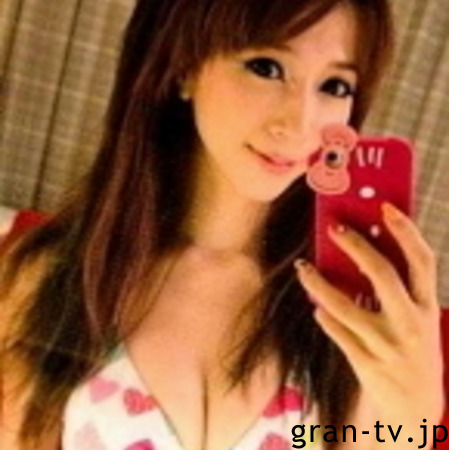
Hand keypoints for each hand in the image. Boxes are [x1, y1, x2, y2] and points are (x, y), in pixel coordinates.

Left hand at [295, 203, 444, 442]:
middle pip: (381, 275)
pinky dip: (325, 317)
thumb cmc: (415, 354)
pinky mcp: (367, 363)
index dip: (406, 231)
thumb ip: (400, 292)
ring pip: (346, 306)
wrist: (417, 411)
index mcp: (428, 308)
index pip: (422, 260)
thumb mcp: (418, 321)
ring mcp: (388, 345)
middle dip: (356, 247)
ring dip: (319, 284)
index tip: (386, 207)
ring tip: (304, 269)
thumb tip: (364, 253)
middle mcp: (411, 324)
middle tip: (334, 228)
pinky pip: (338, 333)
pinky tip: (317, 308)